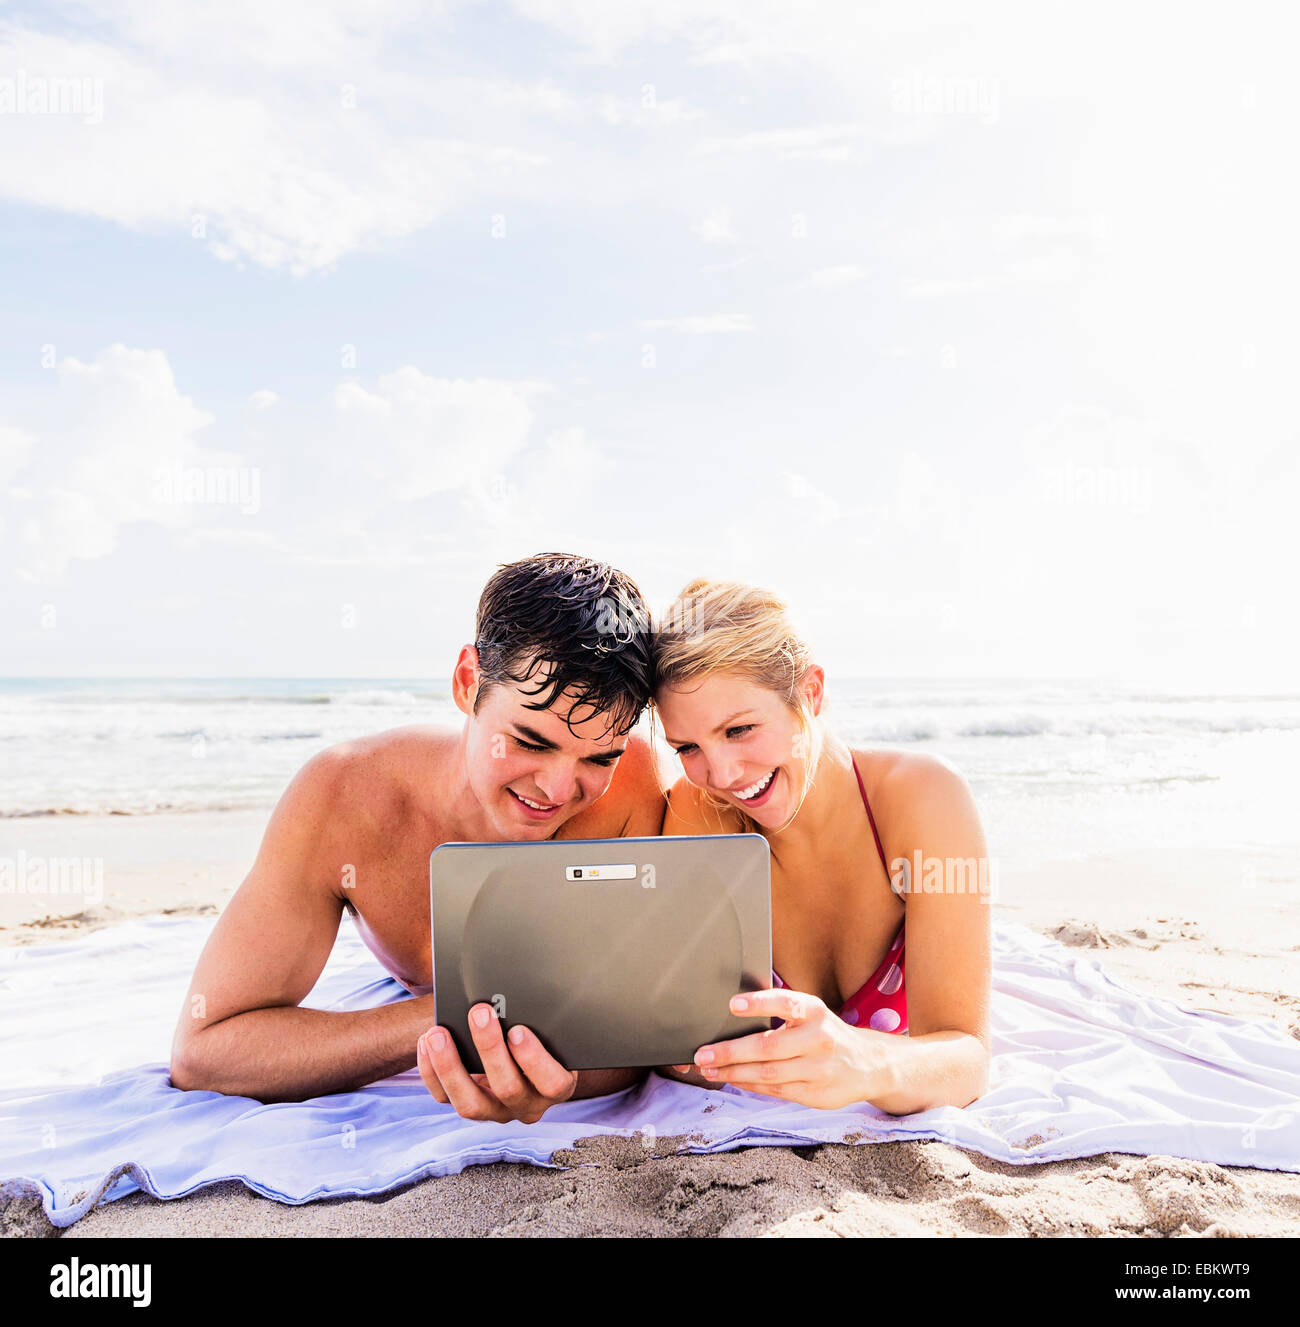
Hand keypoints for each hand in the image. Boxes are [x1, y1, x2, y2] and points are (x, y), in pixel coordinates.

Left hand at [416, 1003, 577, 1123]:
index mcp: (556, 1084)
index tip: (518, 1030)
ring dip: (451, 1067)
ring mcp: (496, 1111)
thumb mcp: (547, 1028)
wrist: (516, 1045)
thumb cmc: (537, 1029)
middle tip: (479, 1013)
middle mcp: (527, 1104)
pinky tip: (427, 1042)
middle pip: (508, 1090)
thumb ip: (539, 1020)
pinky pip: (444, 1098)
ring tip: (439, 1033)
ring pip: (471, 1104)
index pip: (553, 1084)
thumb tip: (515, 993)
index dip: (535, 1060)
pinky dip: (432, 1071)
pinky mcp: (468, 1107)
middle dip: (490, 1049)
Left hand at [677, 988, 897, 1110]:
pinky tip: (732, 1079)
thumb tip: (733, 1016)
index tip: (732, 1004)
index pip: (786, 1003)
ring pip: (767, 1073)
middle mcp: (819, 1039)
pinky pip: (775, 1090)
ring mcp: (818, 1070)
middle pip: (768, 1047)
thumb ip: (782, 1013)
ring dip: (733, 1072)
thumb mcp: (812, 1014)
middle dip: (730, 1051)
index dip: (759, 1003)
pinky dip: (749, 1084)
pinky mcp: (816, 1094)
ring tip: (708, 1069)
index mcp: (815, 1012)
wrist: (869, 1065)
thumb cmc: (827, 1033)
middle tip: (702, 1053)